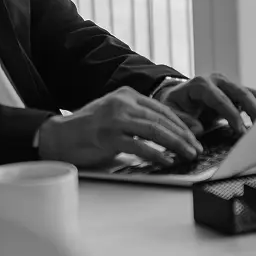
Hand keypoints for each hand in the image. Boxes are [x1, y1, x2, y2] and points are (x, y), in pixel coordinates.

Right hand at [37, 86, 202, 167]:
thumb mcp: (117, 117)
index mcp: (126, 95)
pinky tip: (166, 160)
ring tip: (188, 154)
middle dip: (183, 135)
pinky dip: (156, 154)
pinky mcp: (107, 136)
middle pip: (161, 118)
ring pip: (154, 130)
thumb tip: (170, 133)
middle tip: (196, 147)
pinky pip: (138, 145)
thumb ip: (139, 120)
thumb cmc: (89, 130)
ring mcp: (114, 118)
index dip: (181, 123)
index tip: (195, 135)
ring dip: (175, 144)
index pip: (162, 108)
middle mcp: (122, 103)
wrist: (58, 136)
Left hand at [156, 73, 255, 137]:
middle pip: (240, 92)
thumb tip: (198, 129)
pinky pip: (253, 97)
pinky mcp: (235, 92)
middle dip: (253, 110)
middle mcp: (217, 81)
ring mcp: (228, 85)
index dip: (231, 114)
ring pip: (250, 93)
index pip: (220, 98)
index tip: (240, 130)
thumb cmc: (175, 105)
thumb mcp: (170, 111)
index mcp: (200, 84)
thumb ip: (182, 120)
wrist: (178, 97)